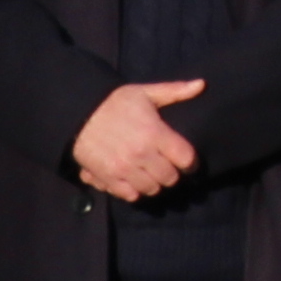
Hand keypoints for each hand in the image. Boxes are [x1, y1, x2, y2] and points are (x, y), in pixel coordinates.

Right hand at [71, 79, 205, 205]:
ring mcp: (125, 168)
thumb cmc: (114, 102)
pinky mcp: (109, 178)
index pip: (186, 159)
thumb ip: (174, 91)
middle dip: (171, 173)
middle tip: (166, 165)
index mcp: (154, 132)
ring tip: (149, 173)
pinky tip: (132, 179)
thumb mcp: (145, 92)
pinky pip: (131, 195)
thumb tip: (202, 84)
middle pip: (171, 178)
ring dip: (154, 183)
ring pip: (152, 189)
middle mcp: (142, 154)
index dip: (190, 161)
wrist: (78, 113)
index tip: (186, 160)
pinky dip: (134, 190)